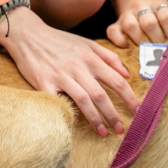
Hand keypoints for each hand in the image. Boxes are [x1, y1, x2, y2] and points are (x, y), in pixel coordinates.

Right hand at [0, 7, 140, 135]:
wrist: (29, 34)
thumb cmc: (61, 41)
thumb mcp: (88, 44)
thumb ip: (110, 58)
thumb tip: (128, 75)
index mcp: (92, 59)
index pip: (117, 81)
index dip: (129, 98)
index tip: (138, 111)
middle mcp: (79, 68)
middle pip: (101, 95)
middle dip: (113, 115)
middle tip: (122, 130)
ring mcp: (61, 76)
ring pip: (83, 100)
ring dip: (95, 119)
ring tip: (104, 132)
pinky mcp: (43, 83)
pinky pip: (58, 102)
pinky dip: (67, 113)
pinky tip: (75, 125)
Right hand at [107, 0, 167, 46]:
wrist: (142, 5)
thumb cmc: (161, 16)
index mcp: (159, 2)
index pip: (166, 15)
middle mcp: (141, 6)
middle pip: (148, 22)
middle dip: (157, 39)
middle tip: (162, 49)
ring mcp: (127, 15)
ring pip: (130, 26)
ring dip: (140, 41)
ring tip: (148, 51)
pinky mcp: (116, 24)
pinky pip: (113, 31)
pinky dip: (119, 41)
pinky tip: (128, 47)